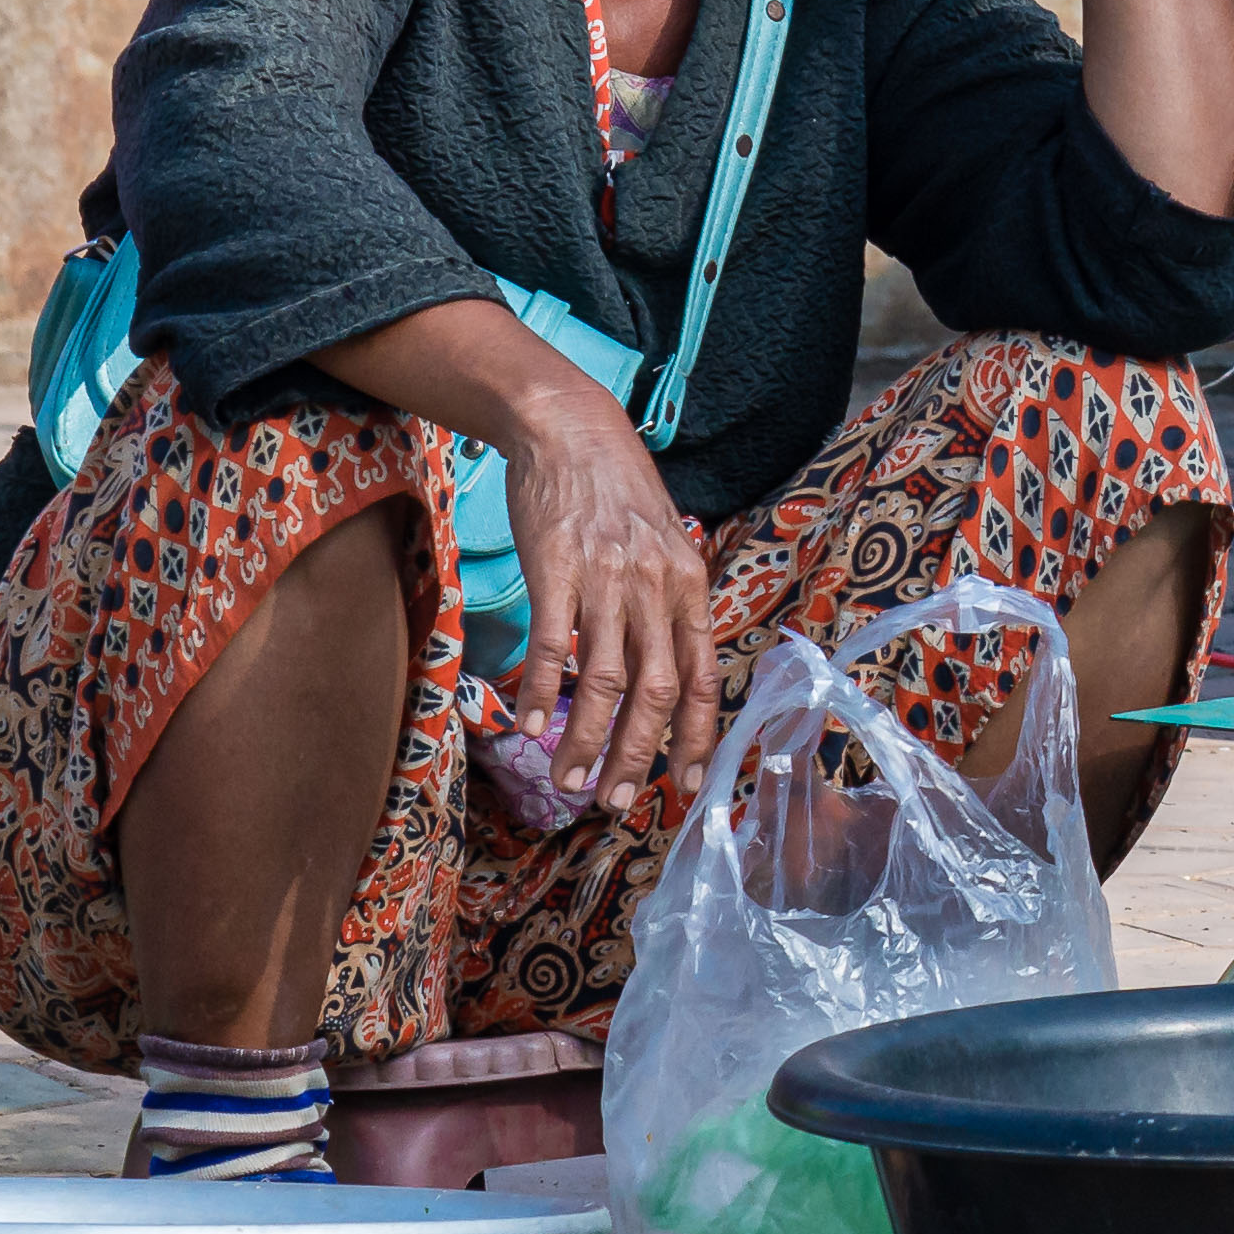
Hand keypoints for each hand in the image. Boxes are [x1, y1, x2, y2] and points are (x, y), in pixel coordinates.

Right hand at [499, 382, 721, 822]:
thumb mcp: (665, 547)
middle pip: (657, 692)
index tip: (684, 782)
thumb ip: (669, 605)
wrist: (572, 431)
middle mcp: (657, 588)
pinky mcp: (556, 567)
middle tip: (615, 802)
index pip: (704, 678)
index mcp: (690, 588)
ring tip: (568, 781)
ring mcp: (607, 578)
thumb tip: (669, 668)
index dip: (695, 736)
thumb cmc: (617, 495)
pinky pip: (551, 643)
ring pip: (605, 680)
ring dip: (586, 740)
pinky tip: (528, 725)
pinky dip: (540, 690)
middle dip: (639, 756)